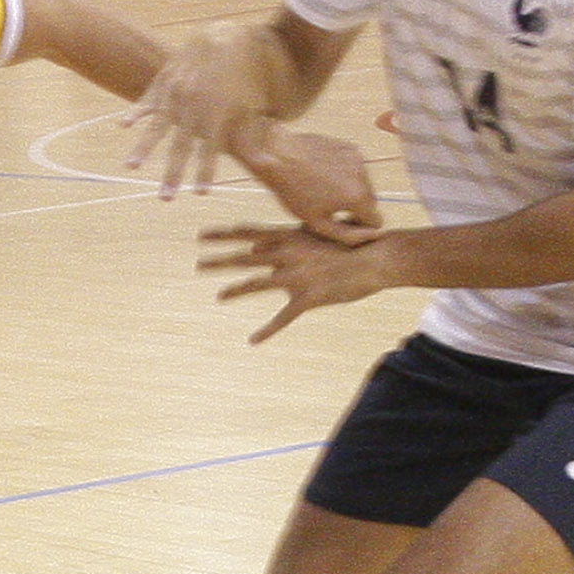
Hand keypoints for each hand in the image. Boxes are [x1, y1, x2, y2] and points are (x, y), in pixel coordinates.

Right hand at [122, 23, 272, 197]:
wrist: (225, 33)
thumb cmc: (244, 73)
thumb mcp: (252, 104)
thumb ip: (253, 135)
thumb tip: (267, 163)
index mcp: (217, 113)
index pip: (210, 151)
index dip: (205, 173)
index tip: (200, 193)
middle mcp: (193, 105)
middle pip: (180, 146)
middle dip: (173, 173)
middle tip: (166, 198)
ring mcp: (176, 91)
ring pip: (157, 125)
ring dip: (144, 148)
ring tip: (132, 167)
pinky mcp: (165, 78)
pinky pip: (148, 98)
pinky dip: (136, 112)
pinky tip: (123, 125)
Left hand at [201, 222, 393, 343]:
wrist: (376, 257)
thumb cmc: (349, 243)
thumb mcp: (316, 232)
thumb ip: (287, 239)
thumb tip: (261, 245)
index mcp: (288, 237)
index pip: (248, 233)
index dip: (223, 234)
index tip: (201, 235)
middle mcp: (288, 254)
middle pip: (244, 257)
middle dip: (219, 260)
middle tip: (198, 264)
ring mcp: (296, 276)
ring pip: (256, 284)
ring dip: (235, 290)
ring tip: (219, 296)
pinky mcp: (309, 298)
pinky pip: (283, 317)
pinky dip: (267, 330)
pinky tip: (253, 340)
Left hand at [235, 128, 382, 242]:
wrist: (278, 153)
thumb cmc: (293, 191)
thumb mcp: (317, 222)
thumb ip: (347, 235)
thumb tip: (371, 236)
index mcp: (358, 197)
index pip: (376, 221)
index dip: (360, 227)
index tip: (342, 224)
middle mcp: (364, 176)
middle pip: (371, 202)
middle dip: (356, 207)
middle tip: (330, 208)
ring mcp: (358, 158)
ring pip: (364, 185)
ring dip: (351, 190)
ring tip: (324, 190)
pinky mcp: (350, 147)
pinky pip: (355, 168)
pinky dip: (345, 174)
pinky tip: (323, 174)